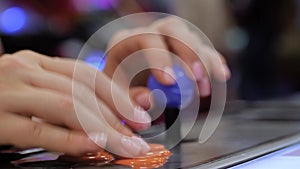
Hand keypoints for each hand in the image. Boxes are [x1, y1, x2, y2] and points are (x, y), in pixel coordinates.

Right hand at [0, 50, 150, 156]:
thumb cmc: (3, 100)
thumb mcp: (38, 91)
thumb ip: (72, 97)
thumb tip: (118, 110)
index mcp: (36, 63)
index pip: (87, 74)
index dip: (118, 94)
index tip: (140, 114)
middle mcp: (24, 70)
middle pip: (82, 90)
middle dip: (117, 114)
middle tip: (139, 136)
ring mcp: (8, 92)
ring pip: (67, 106)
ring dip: (102, 127)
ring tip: (125, 145)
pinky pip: (40, 129)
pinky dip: (71, 138)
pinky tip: (93, 145)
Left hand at [104, 17, 230, 108]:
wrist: (125, 83)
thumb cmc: (119, 88)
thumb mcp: (116, 95)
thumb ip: (128, 99)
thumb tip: (149, 99)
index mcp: (126, 41)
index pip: (145, 39)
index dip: (160, 58)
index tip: (170, 81)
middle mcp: (149, 34)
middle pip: (172, 29)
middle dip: (188, 52)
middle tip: (195, 77)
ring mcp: (167, 39)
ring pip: (190, 37)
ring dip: (203, 60)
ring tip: (206, 86)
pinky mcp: (183, 48)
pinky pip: (202, 49)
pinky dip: (213, 61)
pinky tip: (221, 74)